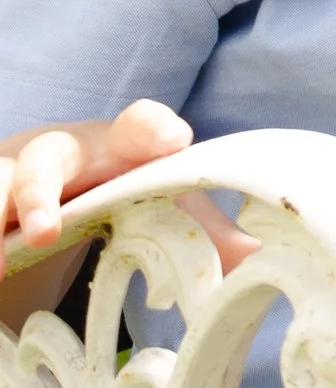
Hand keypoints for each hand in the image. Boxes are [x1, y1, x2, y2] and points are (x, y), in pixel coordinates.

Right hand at [2, 100, 256, 278]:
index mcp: (117, 147)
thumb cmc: (119, 188)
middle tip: (42, 233)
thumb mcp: (157, 204)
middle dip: (41, 191)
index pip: (137, 125)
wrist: (53, 186)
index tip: (170, 141)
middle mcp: (62, 154)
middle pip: (48, 157)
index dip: (152, 128)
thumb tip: (260, 261)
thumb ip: (204, 231)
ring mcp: (16, 176)